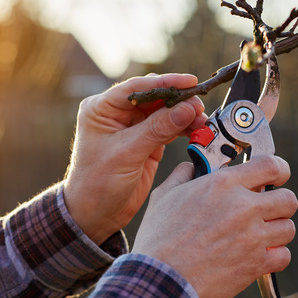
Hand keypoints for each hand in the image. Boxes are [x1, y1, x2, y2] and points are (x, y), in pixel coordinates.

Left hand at [64, 74, 205, 244]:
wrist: (95, 215)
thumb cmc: (97, 183)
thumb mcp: (126, 153)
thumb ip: (157, 129)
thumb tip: (187, 109)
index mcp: (102, 109)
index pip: (138, 88)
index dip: (165, 82)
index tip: (190, 82)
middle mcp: (118, 114)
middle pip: (155, 98)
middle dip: (179, 100)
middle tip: (199, 107)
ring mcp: (134, 128)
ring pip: (166, 113)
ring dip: (185, 115)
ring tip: (202, 121)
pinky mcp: (147, 143)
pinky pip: (170, 129)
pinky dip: (184, 129)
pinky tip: (197, 131)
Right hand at [132, 156, 297, 297]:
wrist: (160, 280)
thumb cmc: (158, 238)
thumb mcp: (164, 195)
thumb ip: (183, 175)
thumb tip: (193, 166)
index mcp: (223, 184)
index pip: (272, 165)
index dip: (280, 170)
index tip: (277, 177)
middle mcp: (243, 207)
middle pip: (289, 199)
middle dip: (280, 204)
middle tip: (266, 211)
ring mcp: (253, 237)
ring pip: (288, 228)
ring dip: (276, 231)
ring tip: (258, 236)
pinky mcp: (256, 264)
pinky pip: (284, 256)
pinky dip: (274, 257)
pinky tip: (257, 256)